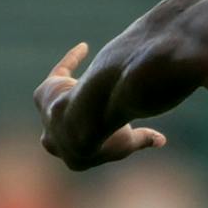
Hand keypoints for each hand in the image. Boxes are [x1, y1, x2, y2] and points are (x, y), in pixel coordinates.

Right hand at [34, 42, 168, 169]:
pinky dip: (71, 60)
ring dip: (67, 97)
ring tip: (80, 85)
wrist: (82, 122)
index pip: (85, 150)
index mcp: (73, 159)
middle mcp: (53, 142)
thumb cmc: (107, 137)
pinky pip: (58, 74)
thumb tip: (162, 141)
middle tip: (85, 117)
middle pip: (61, 134)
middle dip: (70, 127)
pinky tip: (85, 48)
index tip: (109, 132)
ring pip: (55, 106)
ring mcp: (47, 118)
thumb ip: (143, 139)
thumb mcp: (128, 141)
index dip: (97, 140)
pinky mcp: (46, 93)